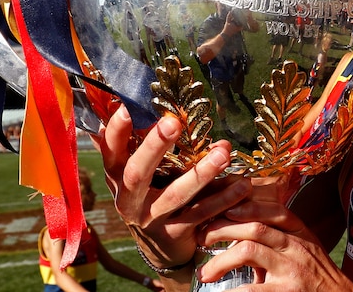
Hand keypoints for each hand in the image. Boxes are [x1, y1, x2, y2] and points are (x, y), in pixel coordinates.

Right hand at [96, 105, 251, 270]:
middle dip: (154, 147)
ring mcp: (151, 219)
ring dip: (201, 173)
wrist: (159, 250)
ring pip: (176, 195)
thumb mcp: (136, 174)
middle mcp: (129, 199)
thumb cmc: (149, 196)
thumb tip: (133, 102)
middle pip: (137, 173)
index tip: (125, 107)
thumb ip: (137, 144)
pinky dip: (223, 199)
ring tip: (223, 153)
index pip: (110, 151)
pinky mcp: (176, 234)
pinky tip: (242, 184)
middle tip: (173, 122)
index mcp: (118, 177)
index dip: (116, 131)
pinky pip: (202, 214)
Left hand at [195, 178, 352, 291]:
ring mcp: (292, 269)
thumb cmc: (320, 277)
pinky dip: (232, 290)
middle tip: (202, 238)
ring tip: (205, 273)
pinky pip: (252, 289)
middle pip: (254, 226)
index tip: (223, 208)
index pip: (272, 210)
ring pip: (248, 250)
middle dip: (222, 229)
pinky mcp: (287, 291)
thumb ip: (283, 236)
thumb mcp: (307, 248)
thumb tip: (246, 227)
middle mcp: (296, 246)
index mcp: (300, 233)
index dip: (246, 206)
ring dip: (220, 260)